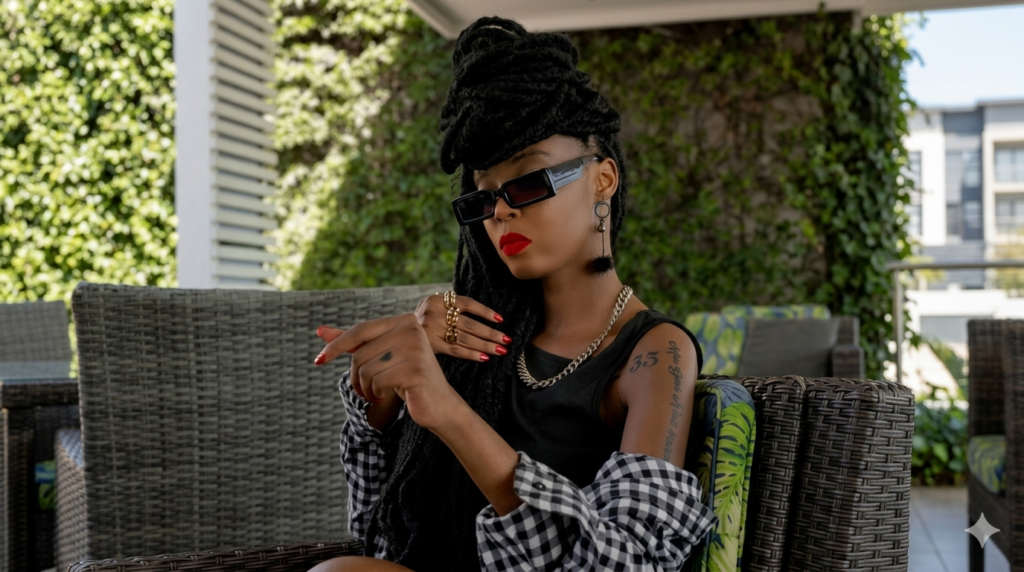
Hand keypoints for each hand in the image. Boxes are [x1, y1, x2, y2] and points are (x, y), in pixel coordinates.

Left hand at [314, 314, 466, 431]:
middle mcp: (412, 329)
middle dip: (356, 377)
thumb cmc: (408, 379)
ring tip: (377, 392)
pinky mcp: (415, 370)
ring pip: (366, 370)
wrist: (439, 405)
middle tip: (366, 389)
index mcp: (405, 321)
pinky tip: (385, 396)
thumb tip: (319, 331)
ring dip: (365, 388)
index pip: (361, 330)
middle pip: (360, 354)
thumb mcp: (381, 357)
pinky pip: (377, 382)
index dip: (337, 344)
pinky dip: (376, 394)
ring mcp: (415, 348)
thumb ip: (354, 343)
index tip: (318, 360)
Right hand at [416, 293, 509, 362]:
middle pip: (469, 323)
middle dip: (490, 333)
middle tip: (507, 340)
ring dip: (485, 345)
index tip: (500, 319)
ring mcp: (430, 329)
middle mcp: (433, 312)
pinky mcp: (429, 345)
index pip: (467, 303)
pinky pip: (455, 350)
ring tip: (501, 350)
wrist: (396, 335)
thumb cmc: (423, 322)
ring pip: (465, 338)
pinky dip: (471, 354)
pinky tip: (484, 357)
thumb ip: (452, 308)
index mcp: (437, 299)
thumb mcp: (433, 308)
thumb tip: (487, 317)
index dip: (485, 311)